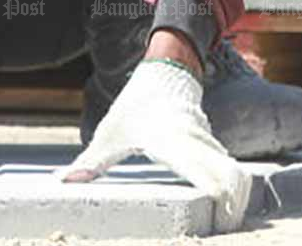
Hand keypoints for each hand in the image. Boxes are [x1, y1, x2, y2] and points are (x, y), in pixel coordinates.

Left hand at [57, 60, 250, 232]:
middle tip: (220, 234)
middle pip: (234, 181)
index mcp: (175, 143)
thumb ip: (92, 160)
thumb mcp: (111, 133)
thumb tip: (64, 181)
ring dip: (235, 203)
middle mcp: (199, 144)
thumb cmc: (136, 104)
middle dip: (234, 212)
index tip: (216, 227)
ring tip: (220, 228)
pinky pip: (230, 171)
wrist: (165, 71)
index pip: (211, 177)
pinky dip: (231, 191)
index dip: (220, 205)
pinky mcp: (212, 147)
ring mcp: (209, 144)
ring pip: (237, 176)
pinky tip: (220, 210)